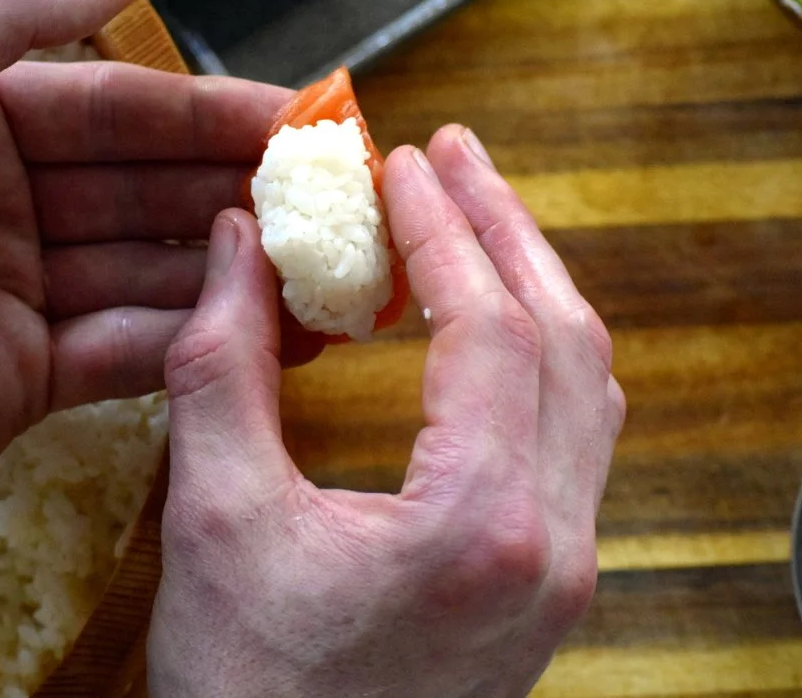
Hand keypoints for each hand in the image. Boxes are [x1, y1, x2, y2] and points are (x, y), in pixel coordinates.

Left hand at [0, 0, 320, 572]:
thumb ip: (3, 16)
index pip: (119, 108)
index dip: (215, 113)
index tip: (305, 123)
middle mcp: (2, 198)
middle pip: (147, 188)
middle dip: (239, 194)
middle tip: (335, 208)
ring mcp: (20, 291)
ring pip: (151, 270)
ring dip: (233, 274)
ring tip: (322, 279)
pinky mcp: (30, 376)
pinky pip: (128, 348)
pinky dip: (197, 342)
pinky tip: (270, 340)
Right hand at [149, 125, 624, 696]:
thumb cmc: (247, 689)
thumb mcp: (215, 520)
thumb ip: (223, 367)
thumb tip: (237, 243)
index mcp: (480, 524)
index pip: (490, 327)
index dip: (445, 228)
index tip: (402, 162)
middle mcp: (554, 542)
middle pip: (564, 340)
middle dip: (506, 230)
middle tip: (453, 156)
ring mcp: (568, 565)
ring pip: (586, 384)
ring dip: (534, 285)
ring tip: (477, 214)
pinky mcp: (555, 578)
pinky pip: (577, 433)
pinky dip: (541, 353)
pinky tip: (495, 320)